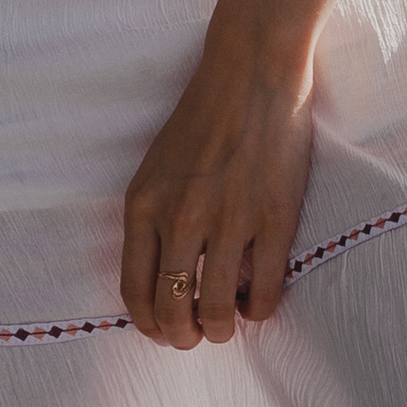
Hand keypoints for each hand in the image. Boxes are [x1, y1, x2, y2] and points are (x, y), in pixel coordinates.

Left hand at [120, 23, 314, 348]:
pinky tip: (259, 304)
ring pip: (216, 311)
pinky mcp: (273, 220)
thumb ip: (155, 216)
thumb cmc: (204, 114)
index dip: (149, 324)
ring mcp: (228, 222)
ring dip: (220, 329)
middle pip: (172, 311)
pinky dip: (260, 310)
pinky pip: (263, 292)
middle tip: (197, 335)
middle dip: (184, 336)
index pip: (133, 291)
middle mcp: (180, 219)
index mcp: (144, 205)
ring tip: (228, 323)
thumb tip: (163, 276)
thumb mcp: (158, 165)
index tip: (163, 330)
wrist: (253, 70)